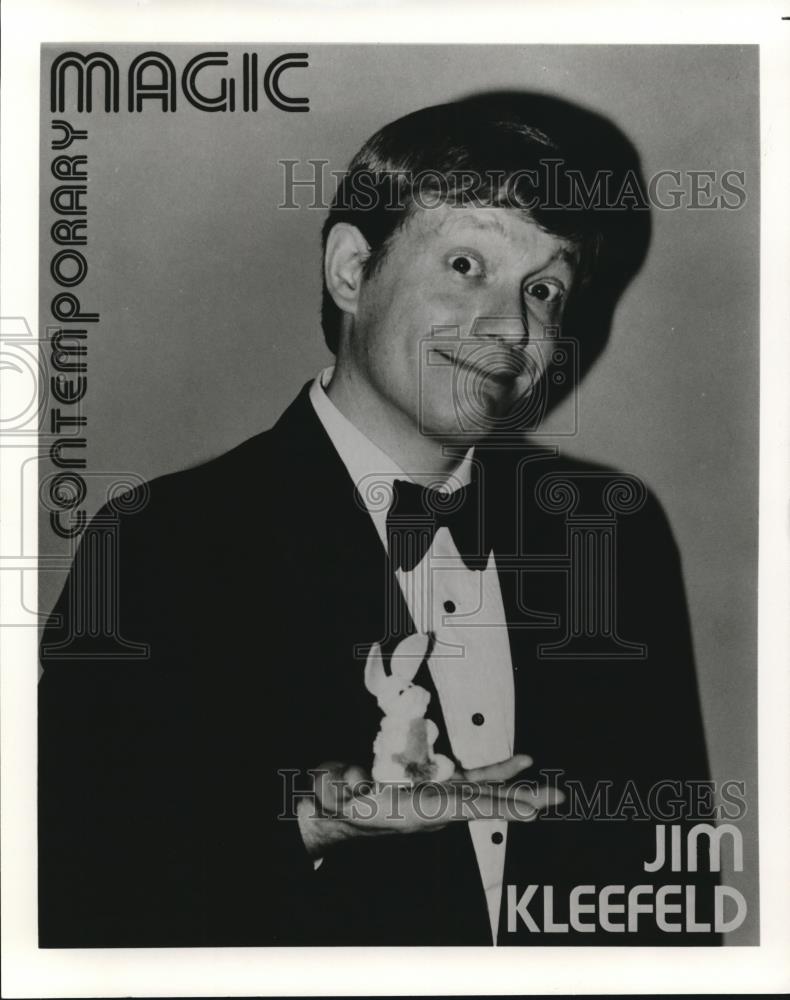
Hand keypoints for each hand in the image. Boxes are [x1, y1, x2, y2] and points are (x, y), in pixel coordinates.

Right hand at [296, 754, 562, 858]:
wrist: (333, 818)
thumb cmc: (335, 805)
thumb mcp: (334, 793)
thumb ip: (341, 786)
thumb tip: (354, 782)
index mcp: (417, 811)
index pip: (464, 806)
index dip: (498, 805)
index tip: (530, 809)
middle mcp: (434, 808)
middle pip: (485, 802)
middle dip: (520, 800)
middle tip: (558, 797)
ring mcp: (436, 799)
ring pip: (483, 791)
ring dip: (513, 786)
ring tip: (543, 779)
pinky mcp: (434, 791)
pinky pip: (473, 782)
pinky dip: (497, 775)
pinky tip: (518, 764)